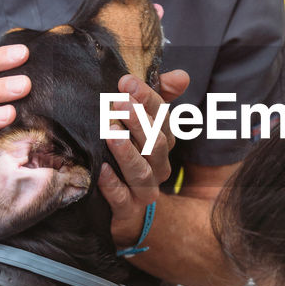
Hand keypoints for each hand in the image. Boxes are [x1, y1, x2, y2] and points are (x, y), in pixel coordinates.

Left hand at [98, 68, 187, 249]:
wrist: (123, 209)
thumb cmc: (129, 155)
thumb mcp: (139, 123)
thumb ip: (157, 97)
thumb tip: (182, 76)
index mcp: (163, 142)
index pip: (162, 118)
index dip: (147, 99)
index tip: (126, 82)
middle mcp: (159, 166)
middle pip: (155, 143)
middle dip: (138, 122)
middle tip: (118, 103)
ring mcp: (144, 190)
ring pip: (142, 171)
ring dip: (127, 152)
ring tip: (110, 134)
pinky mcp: (127, 210)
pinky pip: (122, 198)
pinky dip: (113, 185)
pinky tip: (102, 170)